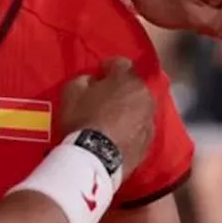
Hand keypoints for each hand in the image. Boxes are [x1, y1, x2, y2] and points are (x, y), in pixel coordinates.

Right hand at [59, 57, 154, 173]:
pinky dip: (131, 129)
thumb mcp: (71, 91)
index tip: (99, 73)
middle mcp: (145, 97)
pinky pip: (139, 129)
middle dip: (120, 89)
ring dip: (128, 110)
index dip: (108, 66)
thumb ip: (84, 79)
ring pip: (139, 108)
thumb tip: (92, 81)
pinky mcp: (149, 143)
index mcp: (128, 80)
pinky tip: (118, 137)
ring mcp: (150, 121)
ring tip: (112, 120)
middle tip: (104, 98)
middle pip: (133, 87)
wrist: (96, 159)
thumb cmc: (83, 120)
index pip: (121, 63)